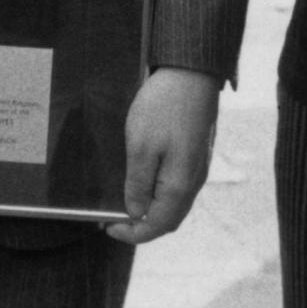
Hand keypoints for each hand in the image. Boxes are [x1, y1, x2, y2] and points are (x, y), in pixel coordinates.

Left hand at [107, 66, 219, 244]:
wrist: (191, 73)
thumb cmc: (164, 106)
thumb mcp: (140, 146)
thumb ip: (138, 184)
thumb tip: (135, 212)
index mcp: (180, 185)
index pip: (158, 225)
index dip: (132, 234)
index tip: (108, 228)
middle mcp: (194, 181)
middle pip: (168, 219)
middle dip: (141, 225)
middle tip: (113, 219)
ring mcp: (197, 168)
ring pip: (174, 204)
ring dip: (150, 209)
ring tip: (124, 202)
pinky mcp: (195, 154)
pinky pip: (177, 186)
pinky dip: (159, 194)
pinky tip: (142, 182)